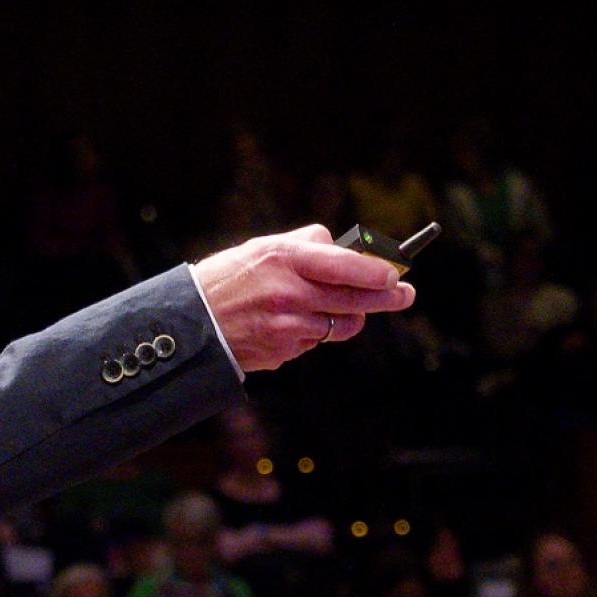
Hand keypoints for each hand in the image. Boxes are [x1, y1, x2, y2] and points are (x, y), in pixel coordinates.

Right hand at [190, 226, 414, 372]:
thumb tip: (344, 247)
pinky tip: (291, 324)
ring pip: (341, 326)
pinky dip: (314, 334)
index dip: (376, 271)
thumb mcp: (263, 247)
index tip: (395, 273)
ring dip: (350, 318)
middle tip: (405, 295)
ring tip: (343, 309)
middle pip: (354, 299)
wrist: (192, 321)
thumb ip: (306, 245)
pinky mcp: (283, 351)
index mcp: (284, 258)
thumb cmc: (230, 278)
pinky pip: (315, 342)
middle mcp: (289, 293)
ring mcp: (287, 326)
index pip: (344, 264)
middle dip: (385, 297)